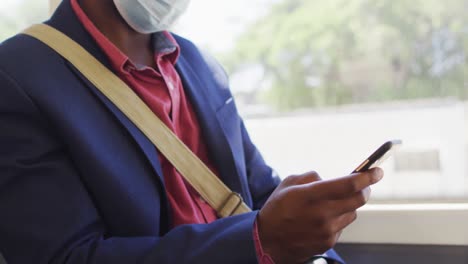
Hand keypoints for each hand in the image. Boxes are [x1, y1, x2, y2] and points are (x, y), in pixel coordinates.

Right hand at [257, 168, 383, 263]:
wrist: (268, 241)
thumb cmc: (277, 209)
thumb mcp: (288, 184)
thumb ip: (311, 178)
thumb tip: (329, 179)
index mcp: (310, 195)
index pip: (348, 185)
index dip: (367, 177)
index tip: (377, 171)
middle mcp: (321, 214)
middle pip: (359, 199)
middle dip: (364, 188)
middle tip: (363, 184)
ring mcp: (326, 230)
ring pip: (352, 212)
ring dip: (349, 204)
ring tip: (332, 203)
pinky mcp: (328, 242)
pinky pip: (343, 225)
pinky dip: (339, 218)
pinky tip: (323, 218)